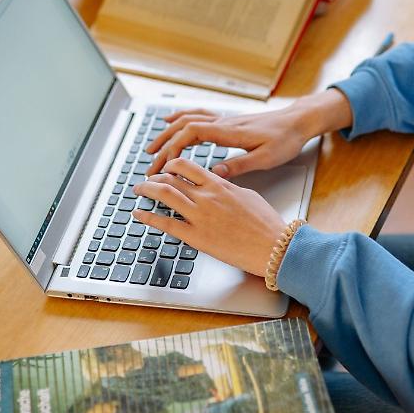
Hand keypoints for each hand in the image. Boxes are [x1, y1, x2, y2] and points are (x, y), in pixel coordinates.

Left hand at [133, 158, 286, 276]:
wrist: (274, 246)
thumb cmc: (267, 224)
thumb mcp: (248, 195)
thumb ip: (229, 189)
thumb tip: (220, 185)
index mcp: (219, 185)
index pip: (187, 167)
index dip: (171, 165)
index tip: (164, 168)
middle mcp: (207, 197)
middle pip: (171, 179)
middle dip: (154, 178)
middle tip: (146, 180)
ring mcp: (200, 216)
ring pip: (165, 195)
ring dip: (147, 191)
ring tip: (138, 190)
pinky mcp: (197, 237)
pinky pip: (166, 224)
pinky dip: (149, 217)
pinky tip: (139, 214)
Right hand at [145, 89, 352, 177]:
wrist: (298, 121)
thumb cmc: (285, 139)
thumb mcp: (267, 157)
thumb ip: (240, 165)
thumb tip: (215, 173)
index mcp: (230, 132)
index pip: (192, 134)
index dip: (173, 147)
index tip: (163, 164)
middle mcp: (223, 123)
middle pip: (183, 127)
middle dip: (163, 145)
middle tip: (150, 164)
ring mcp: (224, 120)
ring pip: (187, 120)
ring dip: (167, 133)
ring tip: (152, 148)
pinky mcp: (227, 121)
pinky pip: (197, 115)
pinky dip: (179, 118)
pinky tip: (170, 121)